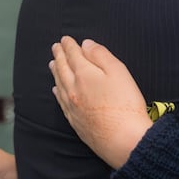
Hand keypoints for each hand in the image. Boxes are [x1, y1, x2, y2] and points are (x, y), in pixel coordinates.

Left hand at [50, 36, 153, 168]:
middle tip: (56, 47)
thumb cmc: (125, 103)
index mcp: (84, 74)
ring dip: (55, 71)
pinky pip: (60, 101)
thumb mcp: (119, 72)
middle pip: (63, 69)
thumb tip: (85, 44)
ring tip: (53, 63)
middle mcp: (73, 89)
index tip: (65, 39)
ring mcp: (72, 106)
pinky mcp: (75, 121)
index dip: (69, 46)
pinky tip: (56, 89)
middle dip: (59, 56)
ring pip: (59, 84)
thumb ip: (101, 55)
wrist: (123, 139)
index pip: (73, 56)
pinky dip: (57, 91)